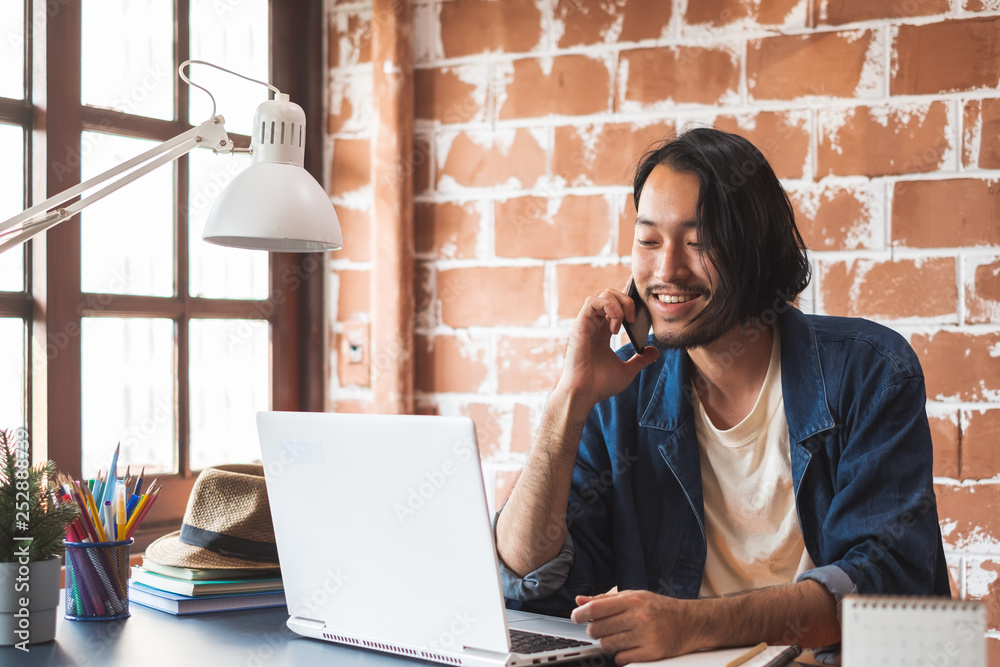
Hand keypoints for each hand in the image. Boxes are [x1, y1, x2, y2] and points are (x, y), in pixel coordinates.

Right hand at [556, 289, 658, 412]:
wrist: (584, 394)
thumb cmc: (600, 385)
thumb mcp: (627, 371)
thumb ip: (640, 360)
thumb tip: (655, 351)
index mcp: (604, 332)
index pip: (616, 306)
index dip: (629, 302)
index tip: (642, 312)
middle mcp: (595, 325)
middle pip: (611, 295)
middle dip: (628, 301)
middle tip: (634, 320)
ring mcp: (587, 323)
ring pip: (604, 295)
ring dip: (619, 304)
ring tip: (625, 322)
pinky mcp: (580, 325)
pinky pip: (592, 302)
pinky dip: (608, 307)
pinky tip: (615, 324)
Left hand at [571, 590, 702, 664]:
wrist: (690, 622)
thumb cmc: (659, 608)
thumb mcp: (634, 596)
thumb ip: (606, 599)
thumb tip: (580, 601)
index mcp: (633, 600)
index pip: (596, 608)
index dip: (580, 614)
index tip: (576, 617)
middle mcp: (638, 617)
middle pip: (598, 629)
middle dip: (594, 631)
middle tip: (600, 629)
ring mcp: (645, 636)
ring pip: (608, 645)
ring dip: (607, 644)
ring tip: (615, 638)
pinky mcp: (652, 653)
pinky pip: (622, 659)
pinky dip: (620, 656)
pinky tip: (627, 648)